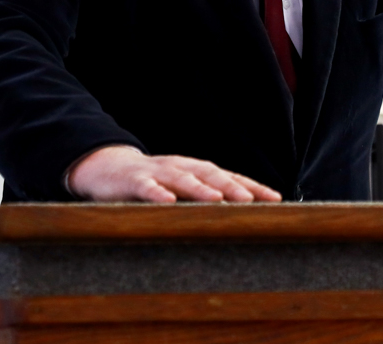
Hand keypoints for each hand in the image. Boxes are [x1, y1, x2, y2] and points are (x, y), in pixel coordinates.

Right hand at [67, 145, 282, 202]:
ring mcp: (157, 172)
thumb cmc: (152, 183)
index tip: (276, 199)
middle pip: (210, 175)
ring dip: (199, 188)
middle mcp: (181, 167)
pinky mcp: (133, 181)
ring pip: (181, 178)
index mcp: (196, 170)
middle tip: (253, 200)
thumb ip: (205, 199)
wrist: (107, 167)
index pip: (229, 177)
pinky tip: (166, 201)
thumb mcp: (181, 188)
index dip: (252, 187)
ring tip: (217, 199)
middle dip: (232, 187)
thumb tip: (241, 215)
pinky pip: (145, 187)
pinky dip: (156, 193)